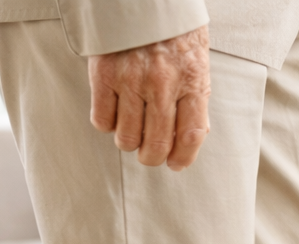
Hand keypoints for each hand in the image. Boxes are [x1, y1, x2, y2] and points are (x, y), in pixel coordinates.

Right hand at [88, 26, 210, 171]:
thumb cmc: (172, 26)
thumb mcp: (196, 55)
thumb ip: (196, 93)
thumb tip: (194, 135)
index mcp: (191, 78)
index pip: (191, 136)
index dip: (183, 158)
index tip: (175, 163)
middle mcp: (162, 83)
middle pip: (156, 145)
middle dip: (152, 156)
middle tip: (149, 151)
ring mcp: (131, 79)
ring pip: (127, 139)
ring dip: (128, 141)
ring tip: (131, 127)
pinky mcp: (103, 75)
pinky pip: (102, 120)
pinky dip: (107, 123)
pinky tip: (114, 110)